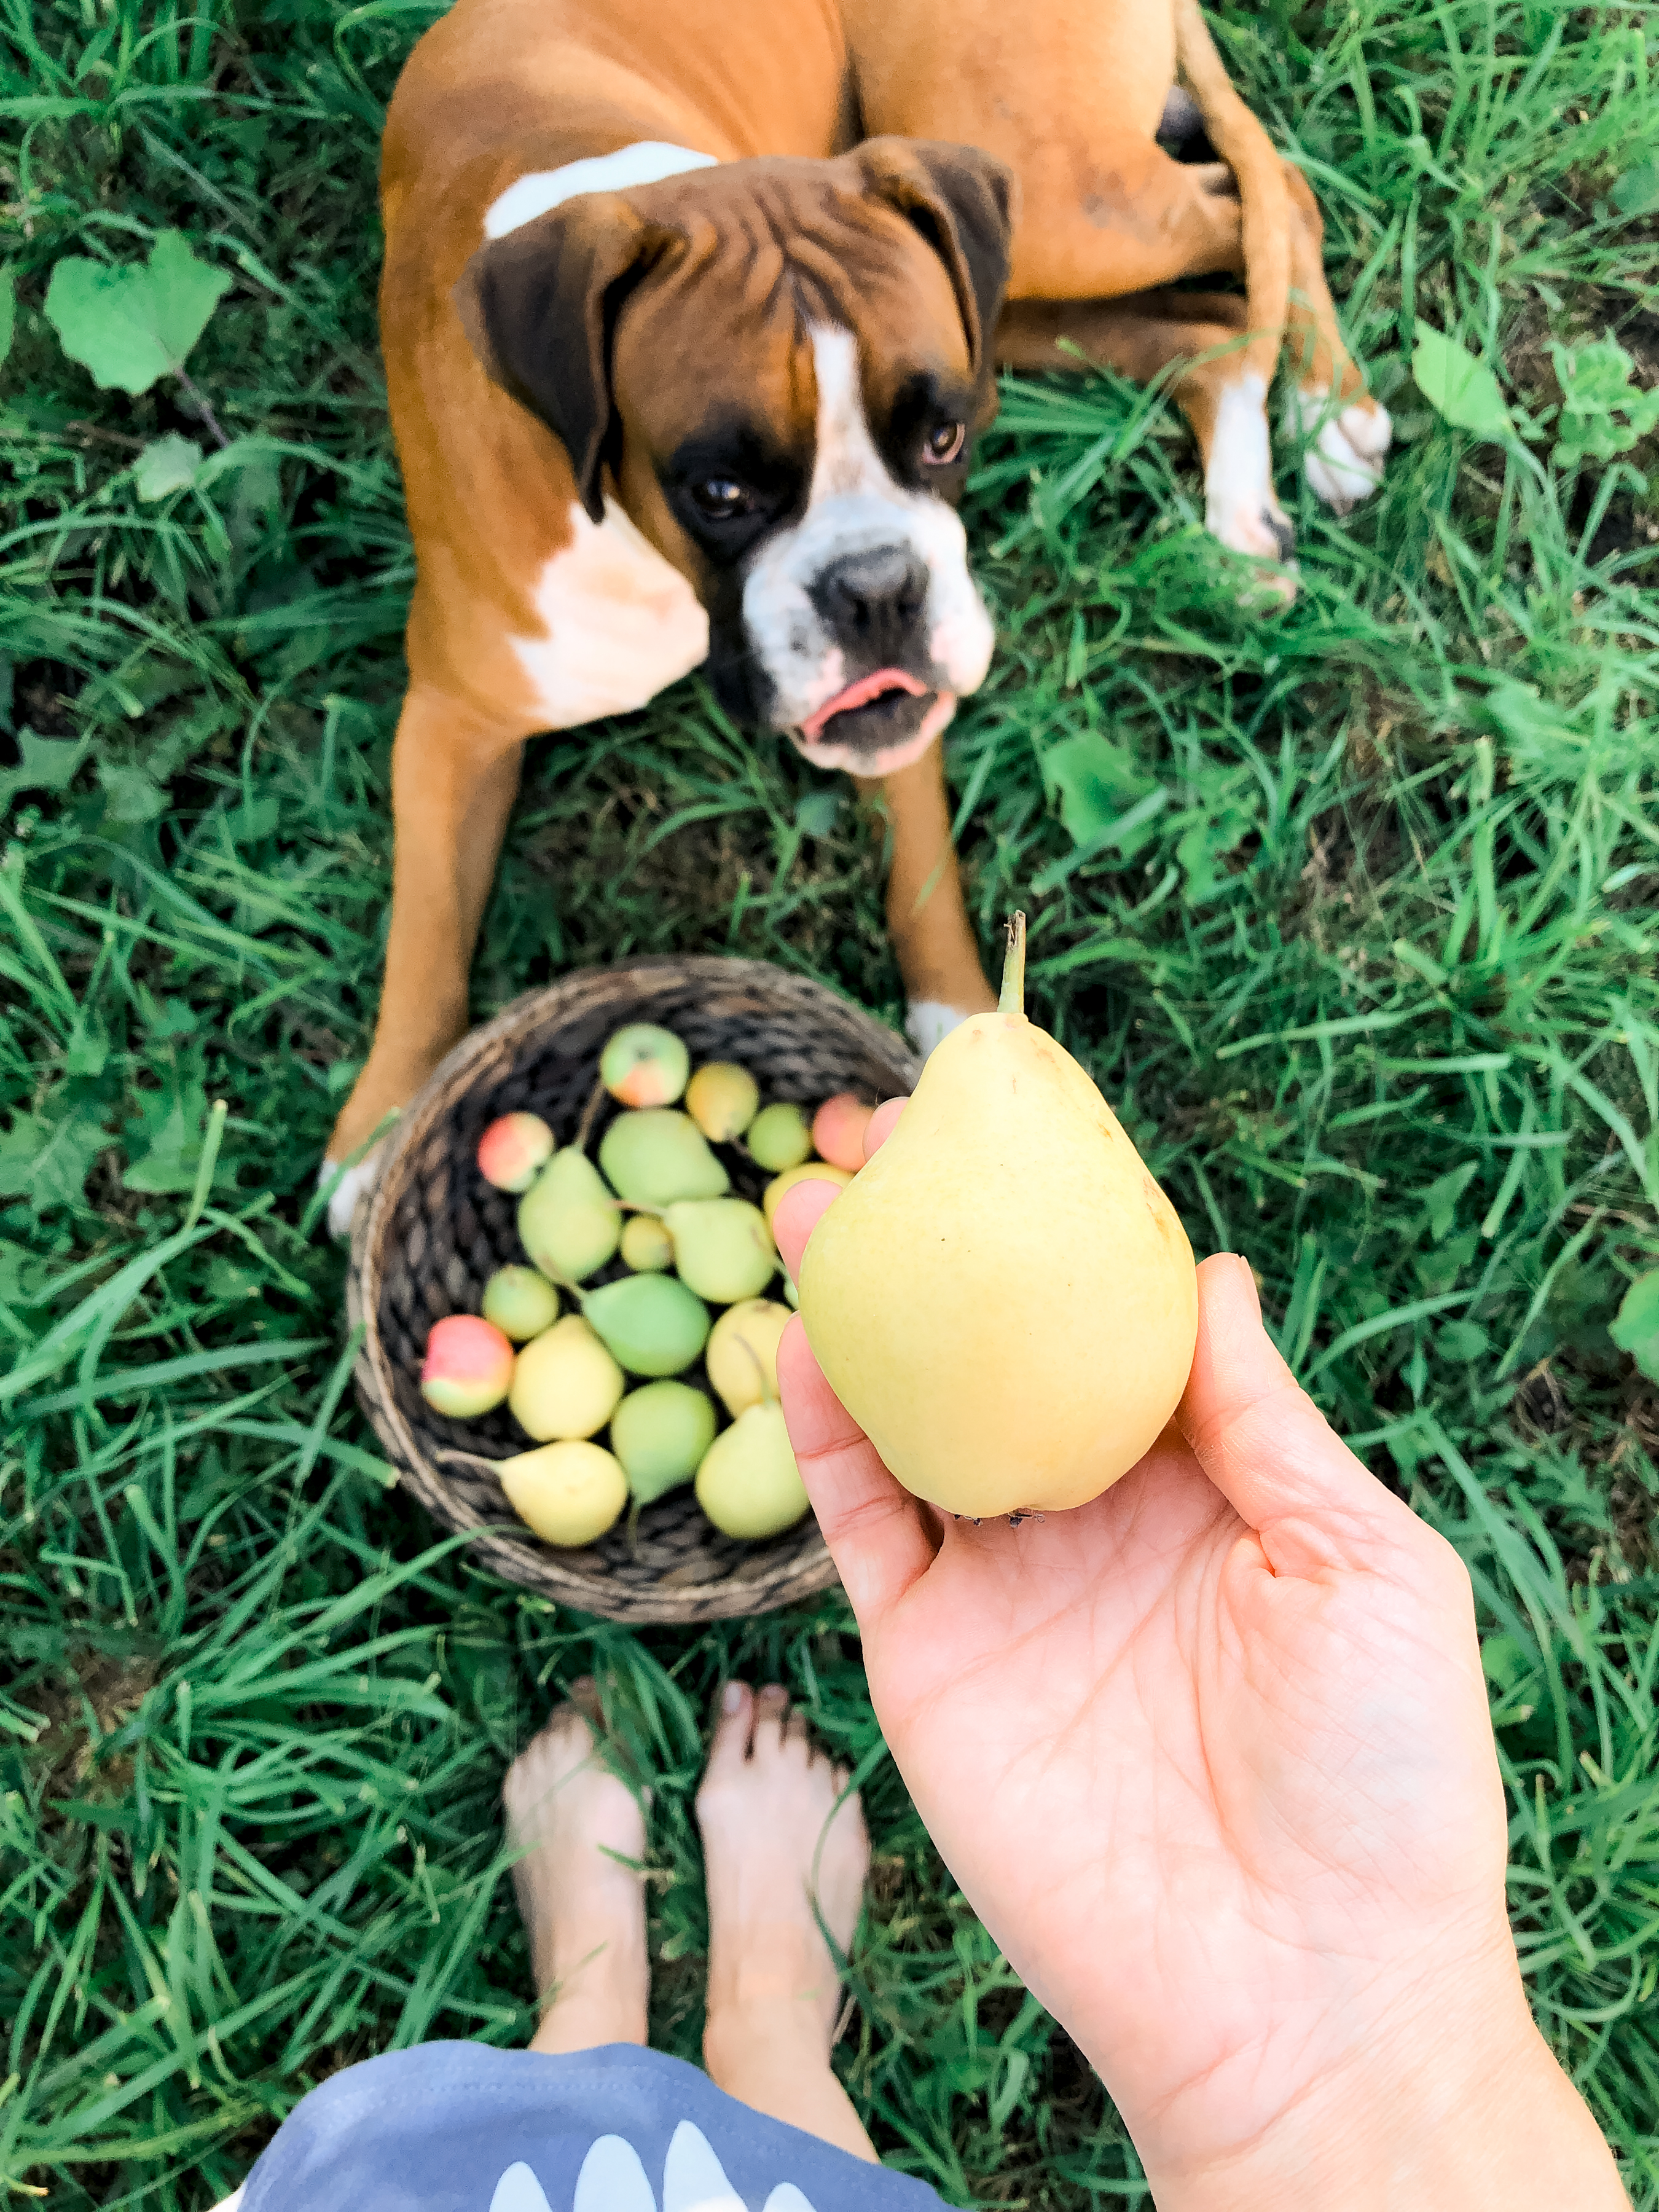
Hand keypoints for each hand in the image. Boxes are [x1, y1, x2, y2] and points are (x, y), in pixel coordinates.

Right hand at [773, 1125, 1624, 2210]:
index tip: (1019, 1136)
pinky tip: (799, 1348)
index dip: (1070, 1236)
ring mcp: (1005, 1587)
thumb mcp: (1366, 1564)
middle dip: (942, 1255)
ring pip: (912, 1422)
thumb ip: (1267, 1418)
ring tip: (817, 1209)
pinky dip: (823, 1439)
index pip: (1119, 1332)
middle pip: (997, 1357)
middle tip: (883, 1147)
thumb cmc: (1380, 1778)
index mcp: (1207, 1487)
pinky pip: (862, 1526)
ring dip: (861, 1318)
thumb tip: (1217, 1270)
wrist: (1299, 1995)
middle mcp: (1094, 1522)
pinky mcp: (931, 1659)